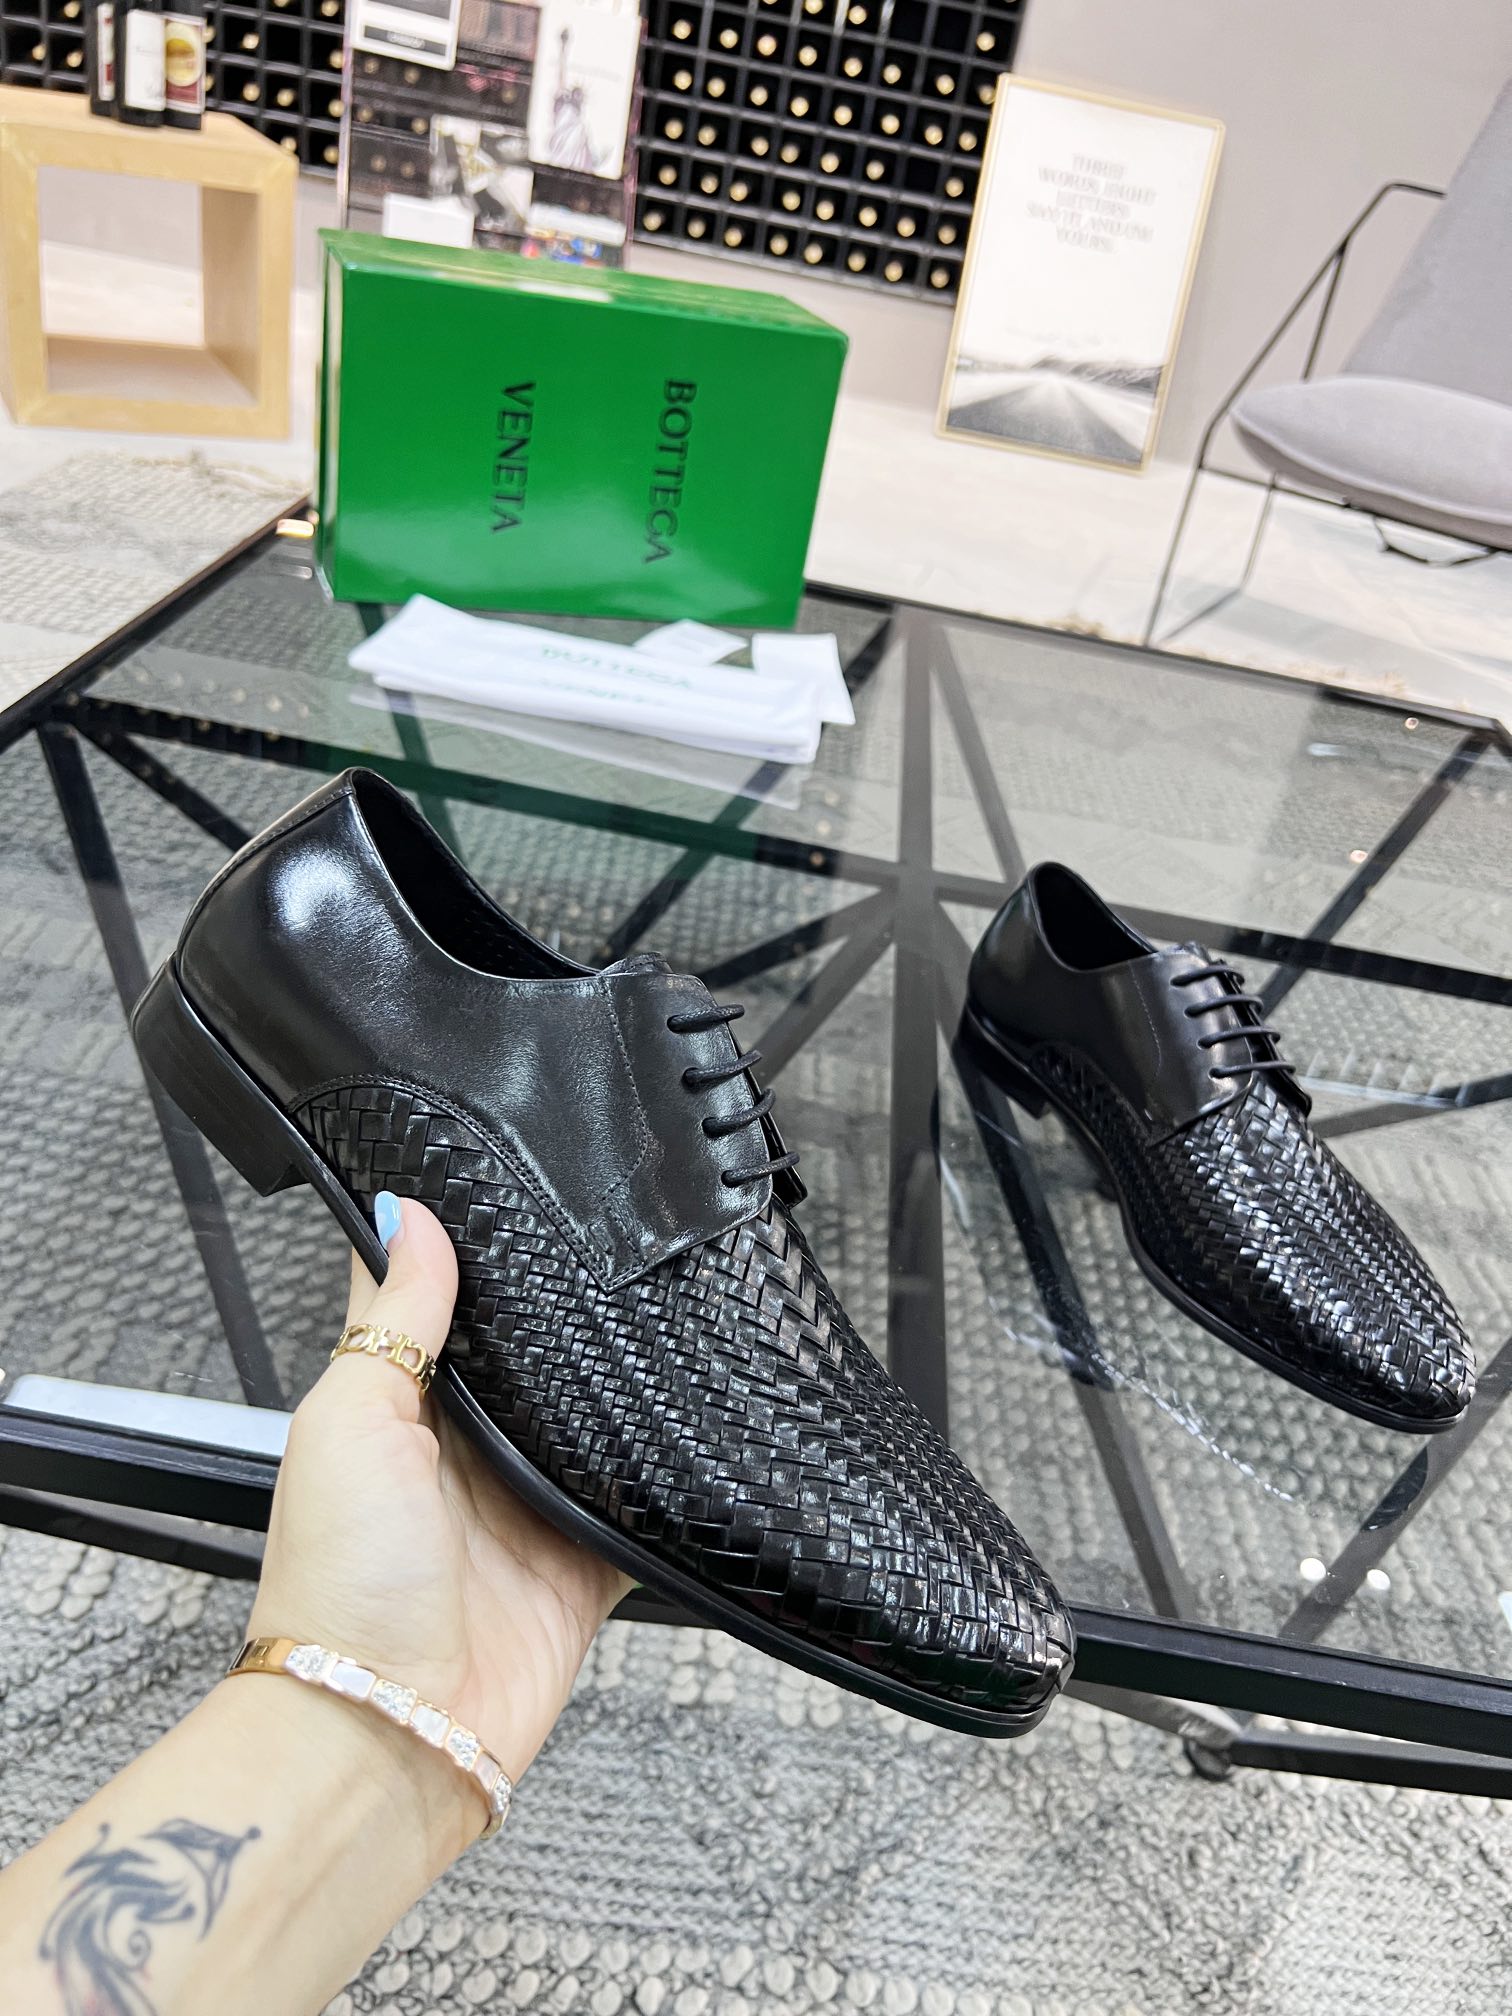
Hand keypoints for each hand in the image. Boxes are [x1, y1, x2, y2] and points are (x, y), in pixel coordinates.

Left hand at [247, 1196, 630, 1793]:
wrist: (387, 1730)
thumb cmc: (337, 1583)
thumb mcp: (349, 1420)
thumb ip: (393, 1319)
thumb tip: (405, 1212)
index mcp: (403, 1406)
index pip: (447, 1307)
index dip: (480, 1256)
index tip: (525, 1190)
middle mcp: (470, 1451)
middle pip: (536, 1361)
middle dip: (571, 1320)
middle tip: (624, 1247)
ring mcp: (532, 1507)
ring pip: (599, 1421)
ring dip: (624, 1392)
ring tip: (670, 1318)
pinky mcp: (587, 1563)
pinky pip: (644, 1505)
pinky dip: (669, 1478)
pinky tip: (698, 1428)